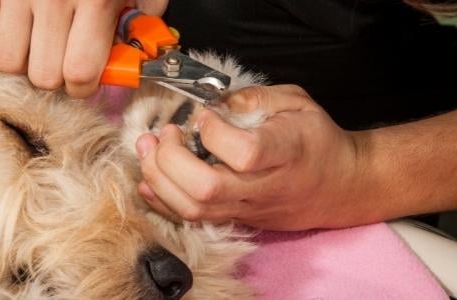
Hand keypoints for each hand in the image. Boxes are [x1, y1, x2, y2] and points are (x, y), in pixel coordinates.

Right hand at [0, 0, 167, 96]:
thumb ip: (142, 20)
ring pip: (6, 62)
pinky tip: (11, 35)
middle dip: (55, 78)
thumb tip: (130, 59)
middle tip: (61, 60)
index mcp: (95, 0)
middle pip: (43, 76)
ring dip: (22, 64)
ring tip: (34, 47)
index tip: (84, 81)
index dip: (83, 88)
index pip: (80, 72)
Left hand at [135, 85, 362, 229]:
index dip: (212, 133)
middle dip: (170, 159)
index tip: (203, 115)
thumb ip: (255, 98)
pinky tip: (150, 180)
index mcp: (285, 153)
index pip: (242, 153)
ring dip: (159, 180)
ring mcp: (248, 209)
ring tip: (147, 150)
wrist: (340, 186)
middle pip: (206, 189)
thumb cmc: (318, 141)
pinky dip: (163, 201)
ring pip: (193, 210)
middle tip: (162, 134)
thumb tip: (212, 102)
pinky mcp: (236, 220)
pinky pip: (192, 220)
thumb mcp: (297, 103)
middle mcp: (264, 188)